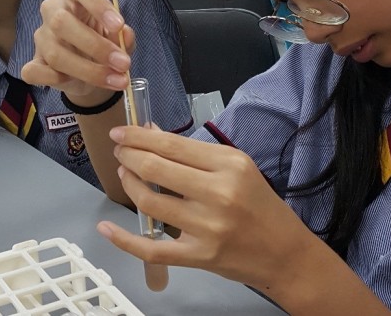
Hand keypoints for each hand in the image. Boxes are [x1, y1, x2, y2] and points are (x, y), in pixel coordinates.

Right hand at [21, 0, 135, 101]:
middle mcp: (53, 10)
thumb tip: (126, 35)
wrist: (89, 72)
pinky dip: (53, 80)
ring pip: (54, 53)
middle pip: (62, 22)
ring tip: (118, 81)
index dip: (97, 3)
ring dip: (89, 71)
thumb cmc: (103, 41)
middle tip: (123, 63)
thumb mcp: (119, 37)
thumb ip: (123, 35)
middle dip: (96, 46)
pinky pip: (33, 71)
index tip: (119, 25)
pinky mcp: (33, 62)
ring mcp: (41, 37)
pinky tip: (74, 83)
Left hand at [96, 125, 316, 292]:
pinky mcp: (198, 257)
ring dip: (129, 184)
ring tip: (125, 173)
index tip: (122, 133)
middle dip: (129, 155)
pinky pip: (152, 249)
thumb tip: (152, 134)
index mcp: (229, 165)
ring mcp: (206, 228)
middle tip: (120, 150)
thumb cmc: (260, 203)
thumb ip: (194, 152)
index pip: (172, 145)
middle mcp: (217, 194)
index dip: (140, 137)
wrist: (284, 252)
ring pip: (150, 201)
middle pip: (156, 168)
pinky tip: (107, 228)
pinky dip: (124, 240)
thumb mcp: (237, 166)